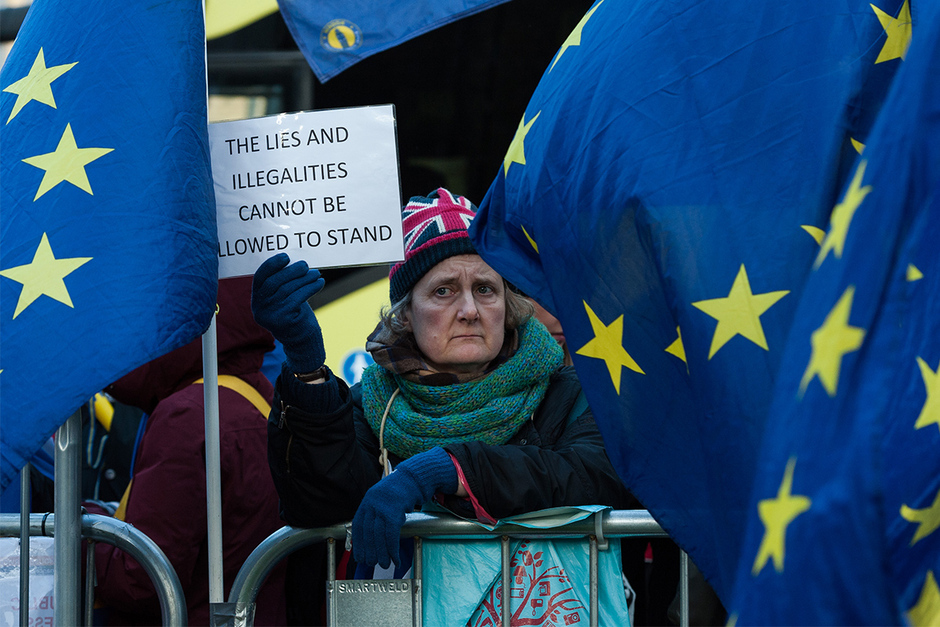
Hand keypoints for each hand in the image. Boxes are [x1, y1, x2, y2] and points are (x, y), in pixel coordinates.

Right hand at [251, 253, 325, 373]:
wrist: (302, 341)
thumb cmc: (294, 314)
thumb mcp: (284, 299)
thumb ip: (283, 284)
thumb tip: (295, 262)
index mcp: (257, 301)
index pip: (260, 278)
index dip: (271, 265)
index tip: (285, 257)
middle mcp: (260, 309)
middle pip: (274, 283)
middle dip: (291, 271)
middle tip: (305, 265)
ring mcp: (270, 315)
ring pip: (287, 289)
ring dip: (304, 279)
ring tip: (316, 274)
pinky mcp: (284, 320)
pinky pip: (298, 297)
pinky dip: (311, 287)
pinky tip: (319, 282)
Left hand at [352, 447, 457, 567]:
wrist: (413, 479)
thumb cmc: (399, 491)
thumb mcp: (381, 500)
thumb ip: (374, 514)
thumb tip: (370, 536)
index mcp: (367, 502)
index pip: (359, 527)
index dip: (359, 544)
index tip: (359, 557)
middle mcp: (372, 504)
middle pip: (368, 533)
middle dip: (369, 551)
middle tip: (371, 563)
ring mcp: (383, 507)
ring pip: (379, 536)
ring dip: (382, 554)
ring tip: (384, 564)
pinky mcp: (395, 512)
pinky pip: (391, 535)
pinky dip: (393, 549)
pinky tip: (395, 557)